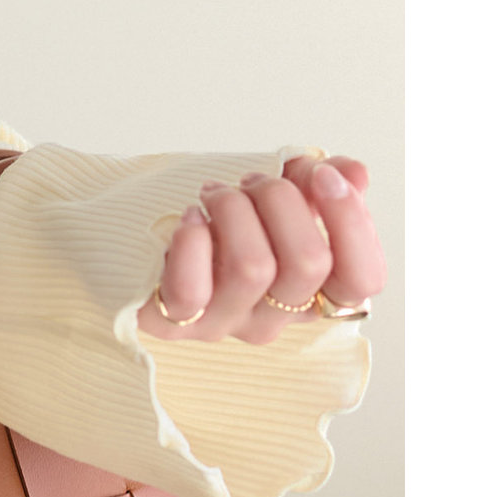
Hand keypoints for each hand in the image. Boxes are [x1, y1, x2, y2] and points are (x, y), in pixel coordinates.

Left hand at [138, 154, 386, 343]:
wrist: (134, 228)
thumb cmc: (213, 215)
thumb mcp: (271, 192)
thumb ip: (316, 183)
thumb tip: (355, 173)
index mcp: (311, 291)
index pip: (362, 280)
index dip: (353, 223)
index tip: (323, 175)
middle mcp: (274, 316)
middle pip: (308, 262)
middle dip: (281, 198)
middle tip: (251, 180)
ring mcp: (224, 323)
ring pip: (253, 266)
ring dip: (234, 207)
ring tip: (214, 192)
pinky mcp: (173, 320)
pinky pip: (192, 291)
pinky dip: (192, 240)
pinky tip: (189, 217)